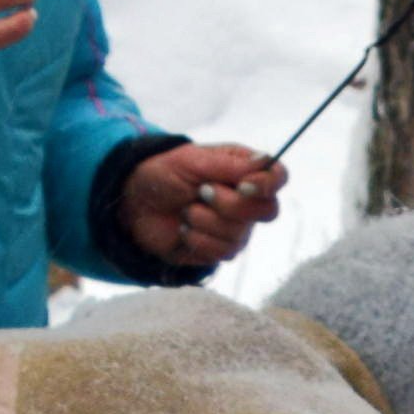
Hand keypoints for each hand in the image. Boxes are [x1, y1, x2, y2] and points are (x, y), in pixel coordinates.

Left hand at [120, 141, 285, 269]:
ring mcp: (236, 227)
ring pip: (241, 235)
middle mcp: (246, 199)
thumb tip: (265, 161)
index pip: (278, 177)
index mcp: (244, 170)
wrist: (134, 203)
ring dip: (206, 222)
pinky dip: (199, 240)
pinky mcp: (220, 249)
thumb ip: (230, 164)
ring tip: (186, 211)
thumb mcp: (193, 160)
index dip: (268, 184)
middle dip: (230, 205)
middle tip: (201, 192)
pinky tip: (184, 229)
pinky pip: (224, 253)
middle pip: (267, 211)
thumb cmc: (163, 174)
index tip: (243, 185)